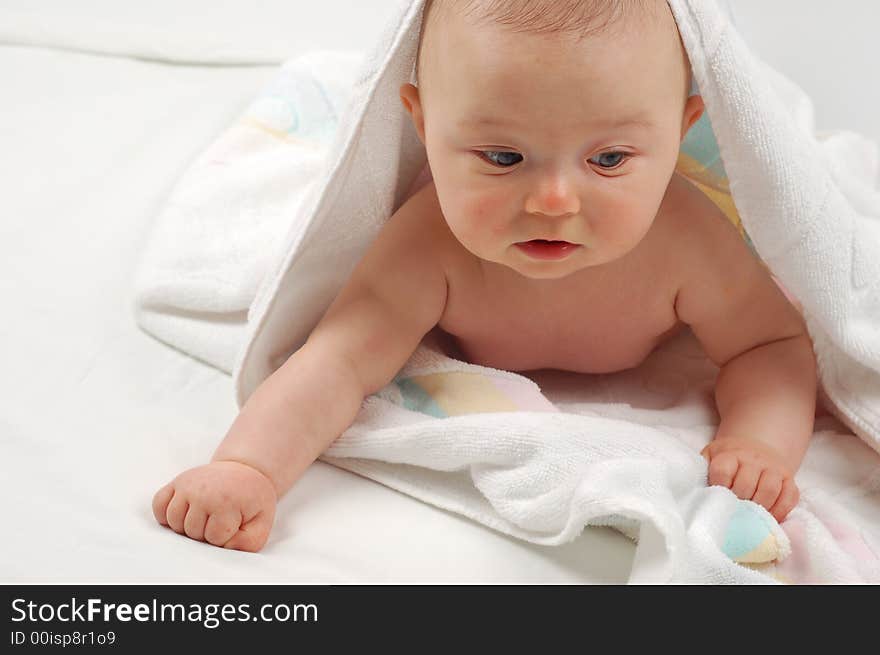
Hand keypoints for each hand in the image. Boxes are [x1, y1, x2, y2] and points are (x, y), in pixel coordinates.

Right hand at [152, 461, 276, 551]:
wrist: (245, 469)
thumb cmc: (252, 498)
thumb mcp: (262, 521)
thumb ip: (249, 542)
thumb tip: (225, 548)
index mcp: (226, 502)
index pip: (214, 538)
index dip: (224, 536)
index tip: (234, 522)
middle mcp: (203, 492)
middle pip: (192, 532)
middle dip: (206, 532)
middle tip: (220, 518)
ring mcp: (188, 485)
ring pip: (173, 522)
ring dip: (187, 525)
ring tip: (204, 516)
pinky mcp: (178, 481)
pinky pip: (158, 504)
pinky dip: (165, 513)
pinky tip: (184, 512)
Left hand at [701, 437, 799, 521]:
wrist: (754, 445)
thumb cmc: (727, 457)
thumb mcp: (710, 456)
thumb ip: (701, 470)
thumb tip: (692, 493)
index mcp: (730, 453)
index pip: (723, 471)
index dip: (719, 488)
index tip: (716, 499)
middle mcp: (754, 458)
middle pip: (746, 484)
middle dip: (738, 502)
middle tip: (732, 514)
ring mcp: (774, 468)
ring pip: (769, 490)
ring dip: (759, 509)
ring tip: (749, 519)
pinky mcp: (789, 479)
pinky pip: (789, 497)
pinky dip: (780, 512)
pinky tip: (768, 519)